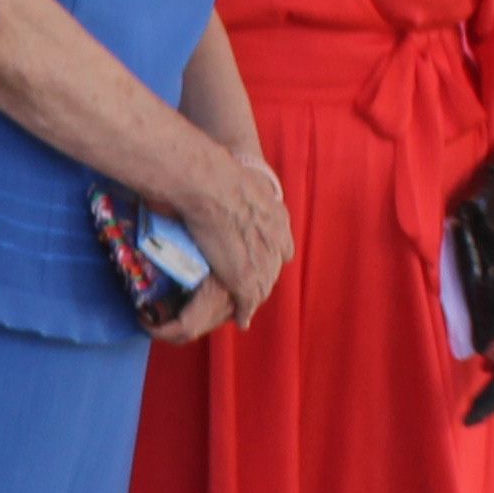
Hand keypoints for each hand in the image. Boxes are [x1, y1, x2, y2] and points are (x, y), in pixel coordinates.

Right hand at [174, 152, 293, 316]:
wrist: (211, 184)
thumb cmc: (217, 173)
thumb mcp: (242, 178)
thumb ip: (241, 186)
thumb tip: (225, 173)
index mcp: (277, 217)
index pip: (282, 248)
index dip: (270, 256)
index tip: (257, 260)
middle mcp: (277, 240)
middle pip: (274, 269)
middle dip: (263, 279)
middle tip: (249, 287)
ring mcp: (263, 260)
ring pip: (263, 286)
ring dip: (254, 297)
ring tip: (244, 307)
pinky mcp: (246, 277)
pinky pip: (248, 300)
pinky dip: (244, 311)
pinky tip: (241, 319)